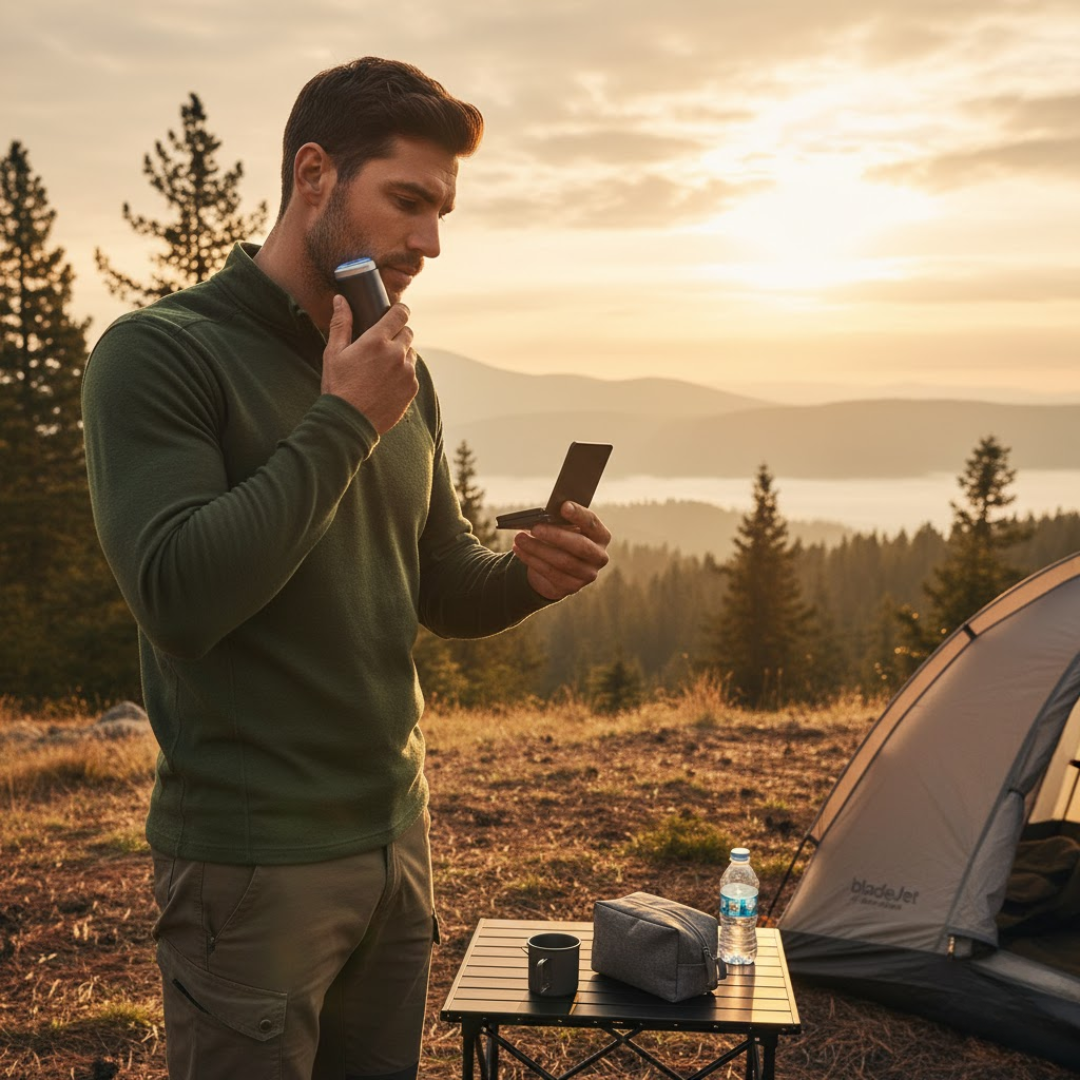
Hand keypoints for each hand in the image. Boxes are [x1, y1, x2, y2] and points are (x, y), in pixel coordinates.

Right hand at [322, 295, 418, 433]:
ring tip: (382, 368)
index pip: (400, 314)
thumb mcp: (334, 353)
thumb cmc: (338, 386)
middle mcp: (396, 354)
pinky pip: (412, 374)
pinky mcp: (412, 388)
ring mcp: (407, 372)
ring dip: (401, 356)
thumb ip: (340, 323)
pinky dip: (403, 375)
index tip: (397, 312)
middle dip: (397, 334)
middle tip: (383, 345)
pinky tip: (387, 383)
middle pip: (408, 333)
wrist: (349, 422)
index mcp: (376, 341)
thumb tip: (340, 300)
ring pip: (411, 354)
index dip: (400, 310)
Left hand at [513, 501, 611, 600]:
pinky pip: (551, 573)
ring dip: (537, 549)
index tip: (563, 506)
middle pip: (580, 546)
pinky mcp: (572, 587)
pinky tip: (520, 550)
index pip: (592, 523)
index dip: (578, 514)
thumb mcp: (563, 528)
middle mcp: (600, 556)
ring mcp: (588, 574)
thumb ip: (559, 522)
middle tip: (535, 528)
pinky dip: (532, 560)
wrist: (557, 567)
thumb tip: (543, 517)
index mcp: (601, 536)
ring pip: (563, 562)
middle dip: (555, 535)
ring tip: (519, 538)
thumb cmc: (561, 539)